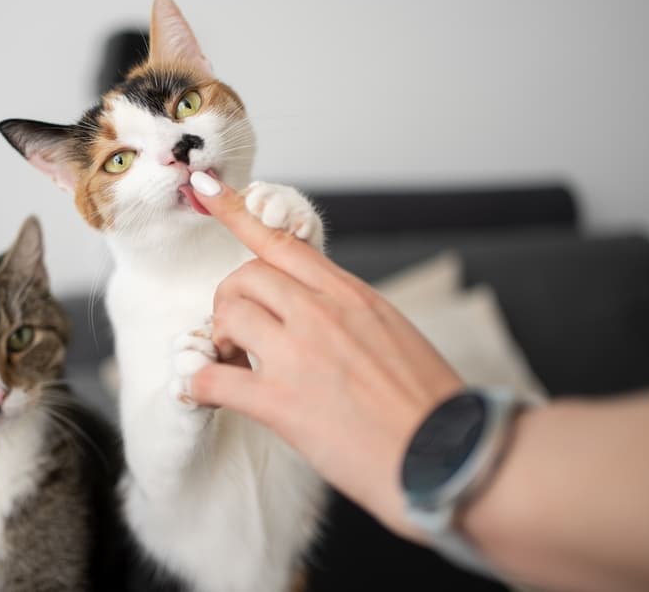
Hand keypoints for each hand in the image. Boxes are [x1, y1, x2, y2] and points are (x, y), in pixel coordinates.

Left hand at [187, 172, 463, 537]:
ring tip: (235, 365)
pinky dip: (200, 384)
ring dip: (219, 338)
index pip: (282, 243)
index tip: (209, 194)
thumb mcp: (393, 333)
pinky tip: (209, 395)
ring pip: (228, 314)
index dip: (239, 216)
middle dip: (231, 301)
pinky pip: (212, 378)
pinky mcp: (280, 402)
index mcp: (351, 295)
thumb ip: (350, 314)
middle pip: (245, 275)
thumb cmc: (427, 404)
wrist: (448, 454)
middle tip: (237, 334)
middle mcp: (321, 313)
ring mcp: (299, 354)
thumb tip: (321, 313)